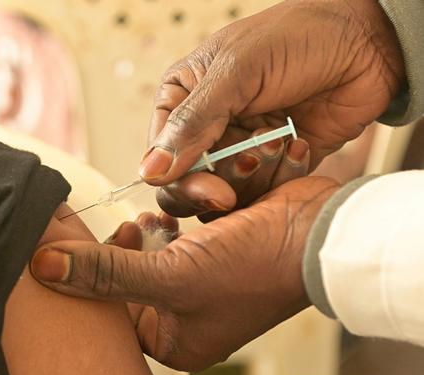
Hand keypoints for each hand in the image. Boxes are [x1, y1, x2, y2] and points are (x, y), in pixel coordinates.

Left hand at [29, 176, 339, 370]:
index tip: (97, 240)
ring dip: (154, 228)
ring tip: (159, 217)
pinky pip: (178, 235)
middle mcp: (185, 315)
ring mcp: (201, 282)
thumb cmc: (253, 266)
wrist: (321, 232)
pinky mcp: (215, 251)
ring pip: (152, 251)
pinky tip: (182, 209)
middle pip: (128, 279)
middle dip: (127, 247)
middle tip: (131, 224)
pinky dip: (177, 217)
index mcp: (175, 339)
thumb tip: (41, 267)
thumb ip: (104, 272)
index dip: (96, 277)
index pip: (111, 313)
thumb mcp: (171, 275)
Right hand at [141, 0, 402, 217]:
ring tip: (281, 138)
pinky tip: (299, 142)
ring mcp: (240, 148)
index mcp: (181, 100)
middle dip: (217, 185)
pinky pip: (265, 194)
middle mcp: (206, 129)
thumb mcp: (235, 73)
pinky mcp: (274, 165)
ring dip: (257, 174)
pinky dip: (283, 176)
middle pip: (189, 185)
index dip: (181, 181)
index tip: (213, 190)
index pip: (161, 159)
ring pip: (228, 194)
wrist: (366, 41)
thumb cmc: (296, 39)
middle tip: (243, 176)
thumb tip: (150, 171)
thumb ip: (192, 124)